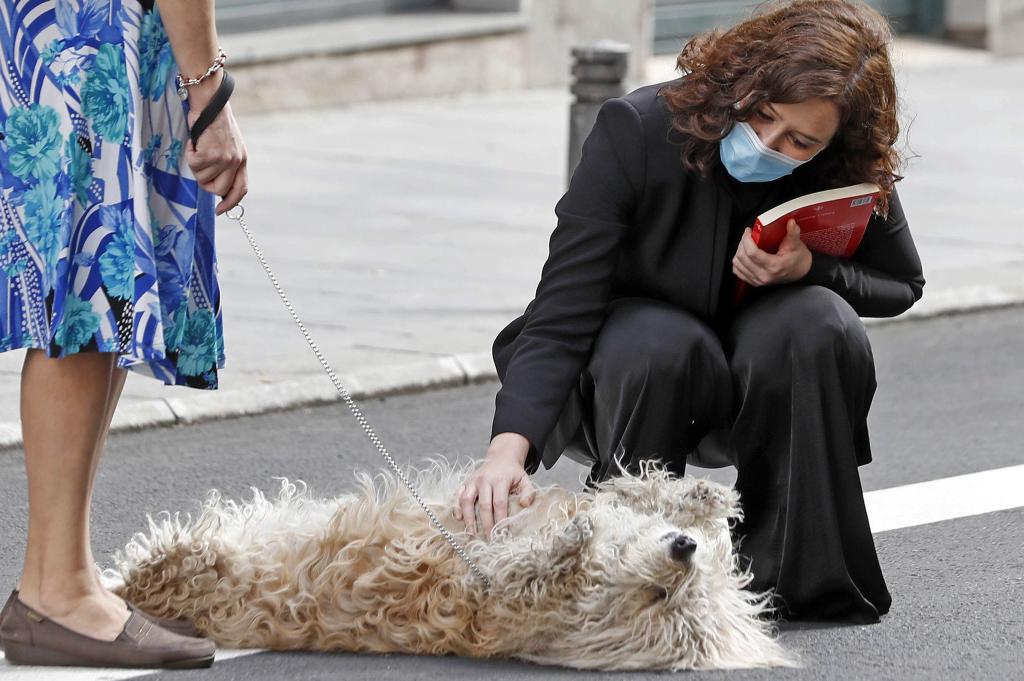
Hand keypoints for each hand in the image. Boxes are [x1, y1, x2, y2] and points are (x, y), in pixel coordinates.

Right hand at [184, 72, 247, 215]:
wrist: (210, 102)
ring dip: (195, 164)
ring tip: (199, 147)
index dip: (230, 203)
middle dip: (205, 182)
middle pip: (218, 189)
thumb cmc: (215, 122)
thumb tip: (217, 186)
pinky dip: (189, 154)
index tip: (220, 211)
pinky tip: (194, 142)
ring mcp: (224, 159)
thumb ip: (227, 165)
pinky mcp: (210, 154)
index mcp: (242, 161)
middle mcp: (236, 162)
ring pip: (202, 178)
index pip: (240, 189)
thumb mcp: (228, 146)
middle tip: (200, 167)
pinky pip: (193, 165)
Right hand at [454, 433, 536, 535]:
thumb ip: (528, 492)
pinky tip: (458, 518)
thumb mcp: (525, 479)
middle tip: (489, 538)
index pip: (499, 503)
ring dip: (468, 517)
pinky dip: (457, 507)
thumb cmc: (513, 473)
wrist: (501, 457)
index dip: (500, 519)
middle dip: (486, 523)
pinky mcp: (466, 482)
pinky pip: (458, 495)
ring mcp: (473, 481)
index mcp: (500, 480)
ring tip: (471, 532)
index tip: (503, 533)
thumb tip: (525, 504)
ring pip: (467, 500)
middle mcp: (484, 480)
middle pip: (483, 505)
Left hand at [732, 219, 812, 286]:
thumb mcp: (796, 245)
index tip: (748, 231)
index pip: (752, 253)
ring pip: (738, 264)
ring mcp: (758, 280)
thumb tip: (790, 222)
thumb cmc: (798, 259)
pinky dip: (738, 261)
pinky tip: (744, 254)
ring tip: (746, 244)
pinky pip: (738, 271)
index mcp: (773, 266)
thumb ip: (792, 233)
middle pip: (742, 257)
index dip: (746, 240)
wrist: (800, 272)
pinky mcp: (754, 282)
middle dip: (742, 243)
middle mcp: (763, 275)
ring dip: (739, 251)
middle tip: (748, 235)